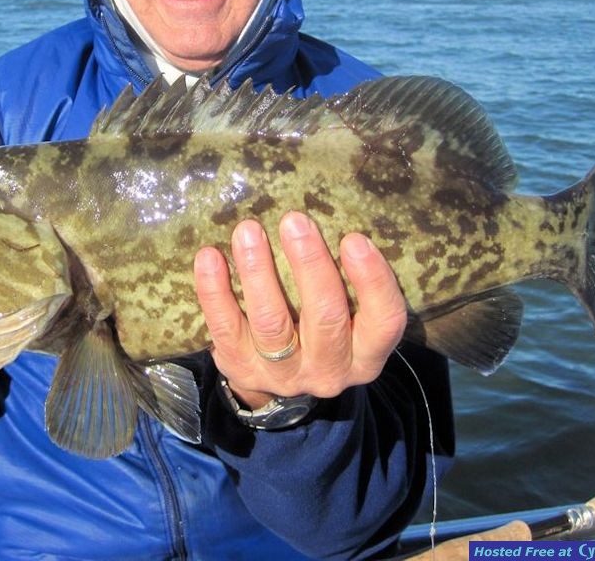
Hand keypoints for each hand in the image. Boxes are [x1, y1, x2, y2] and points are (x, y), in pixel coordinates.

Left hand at [194, 212, 407, 409]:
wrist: (279, 384)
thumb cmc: (319, 328)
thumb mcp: (348, 318)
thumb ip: (346, 281)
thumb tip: (329, 209)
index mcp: (365, 353)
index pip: (383, 321)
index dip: (372, 281)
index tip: (353, 239)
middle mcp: (329, 369)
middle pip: (325, 318)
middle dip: (309, 264)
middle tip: (294, 221)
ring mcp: (283, 373)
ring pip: (272, 322)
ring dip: (258, 272)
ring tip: (248, 231)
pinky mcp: (241, 367)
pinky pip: (225, 328)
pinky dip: (215, 290)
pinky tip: (210, 256)